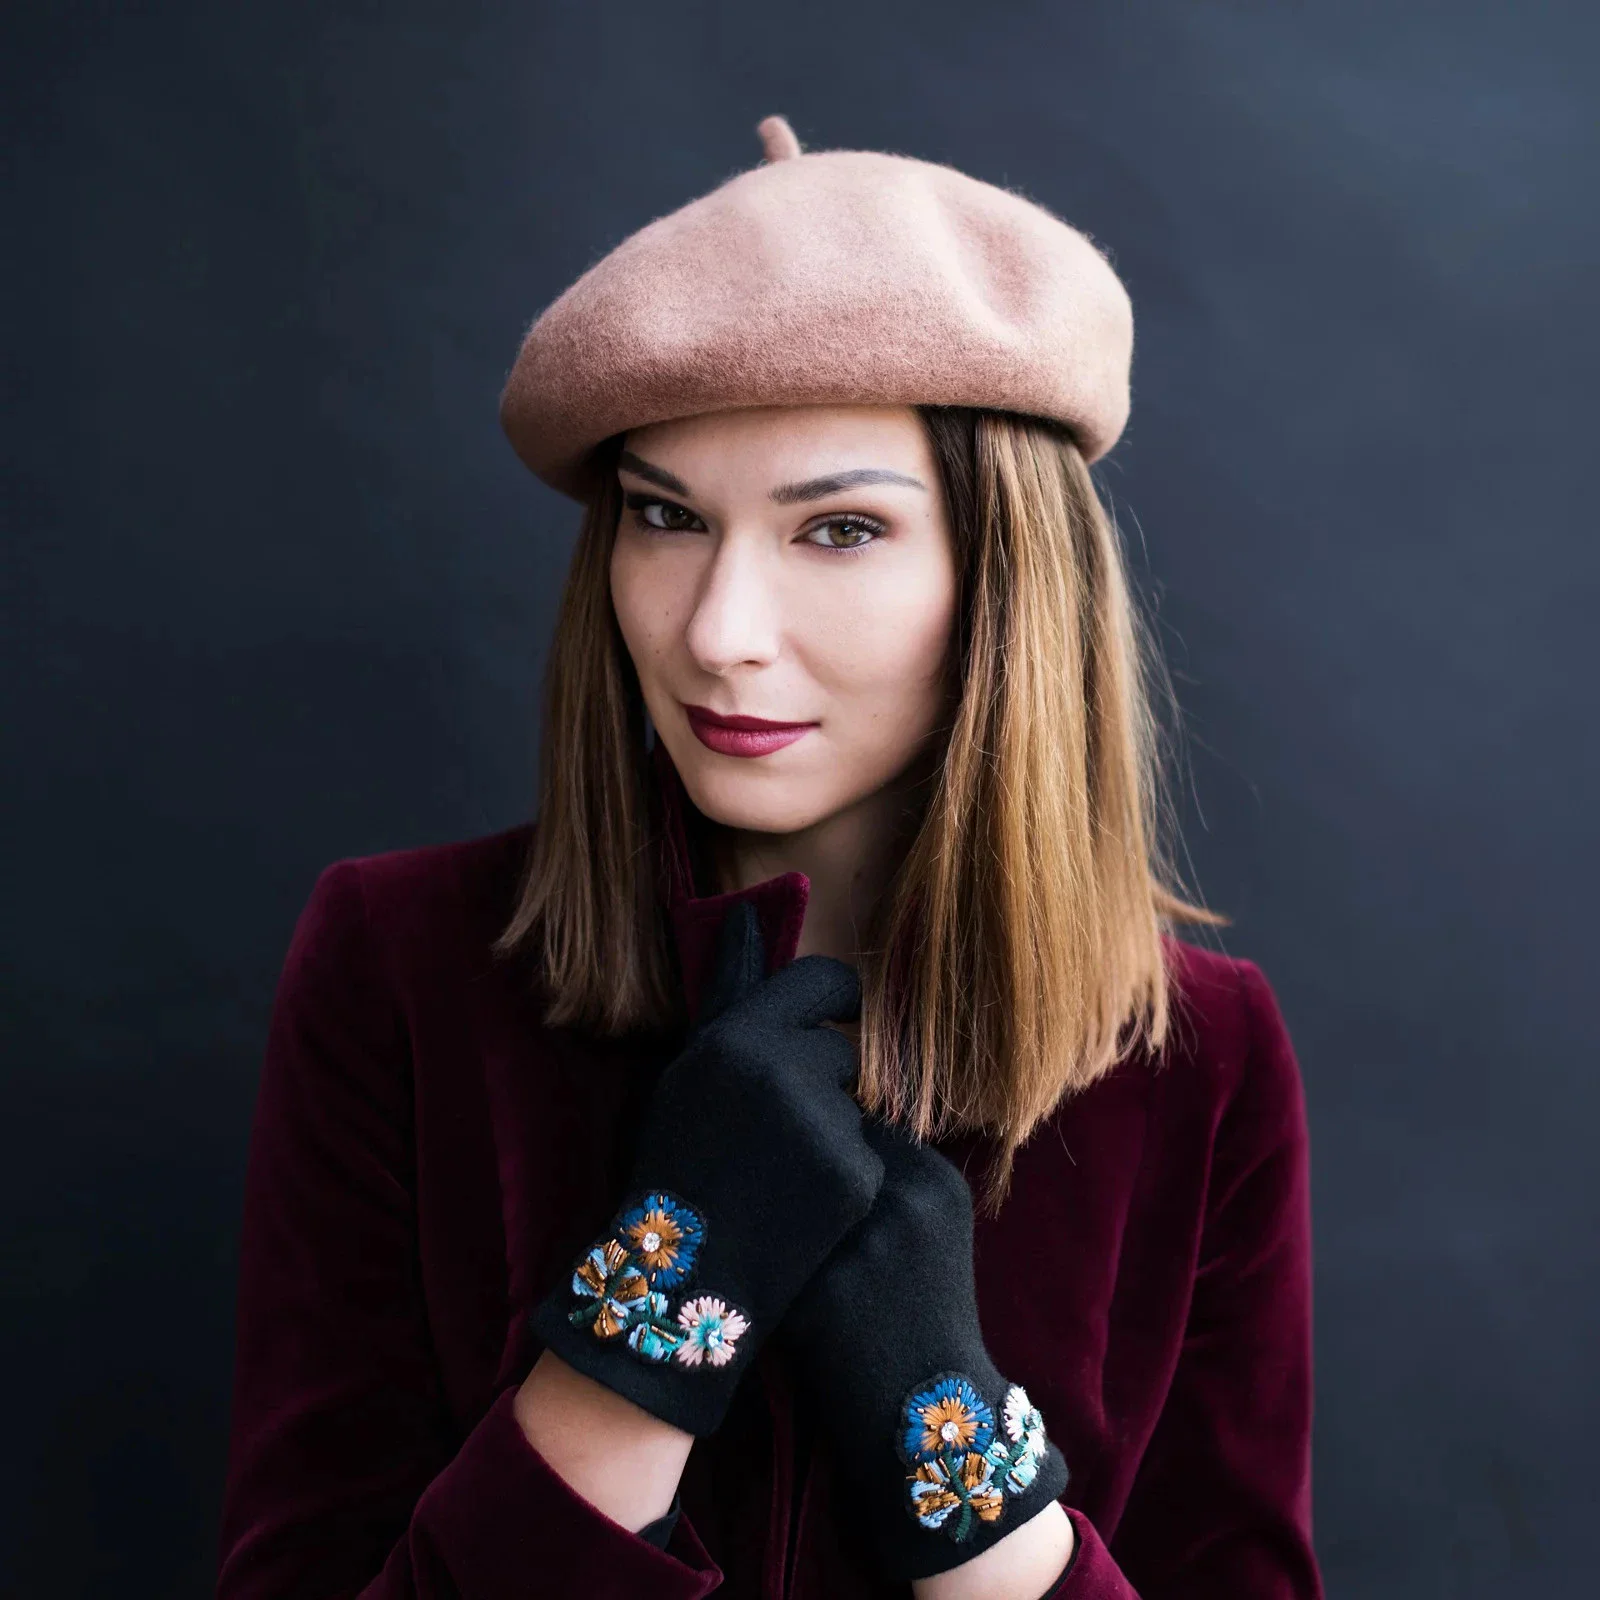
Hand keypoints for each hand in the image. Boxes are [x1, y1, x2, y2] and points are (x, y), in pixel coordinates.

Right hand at [529, 901, 884, 1435]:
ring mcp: (820, 1123)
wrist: (681, 1282)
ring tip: (783, 1181)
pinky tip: (806, 1212)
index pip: (817, 979)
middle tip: (782, 1137)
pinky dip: (848, 1182)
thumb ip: (728, 998)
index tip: (845, 1007)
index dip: (837, 993)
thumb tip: (747, 916)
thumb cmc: (679, 1169)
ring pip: (856, 1108)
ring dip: (834, 1135)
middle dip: (825, 1085)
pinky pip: (871, 1155)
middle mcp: (779, 1068)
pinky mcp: (854, 1175)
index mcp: (734, 1037)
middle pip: (840, 1052)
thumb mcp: (689, 1073)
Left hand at [778, 1114, 1070, 1583]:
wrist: (929, 1403)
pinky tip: (747, 1255)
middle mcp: (905, 1204)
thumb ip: (890, 1171)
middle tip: (757, 1159)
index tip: (796, 1138)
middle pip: (822, 1147)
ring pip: (787, 1190)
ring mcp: (864, 1249)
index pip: (860, 1120)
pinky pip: (766, 1243)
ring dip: (762, 1194)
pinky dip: (752, 1247)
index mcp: (937, 1180)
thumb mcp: (932, 1225)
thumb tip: (816, 1115)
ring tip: (745, 1202)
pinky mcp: (823, 1295)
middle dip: (790, 1154)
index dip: (823, 1131)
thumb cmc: (923, 1307)